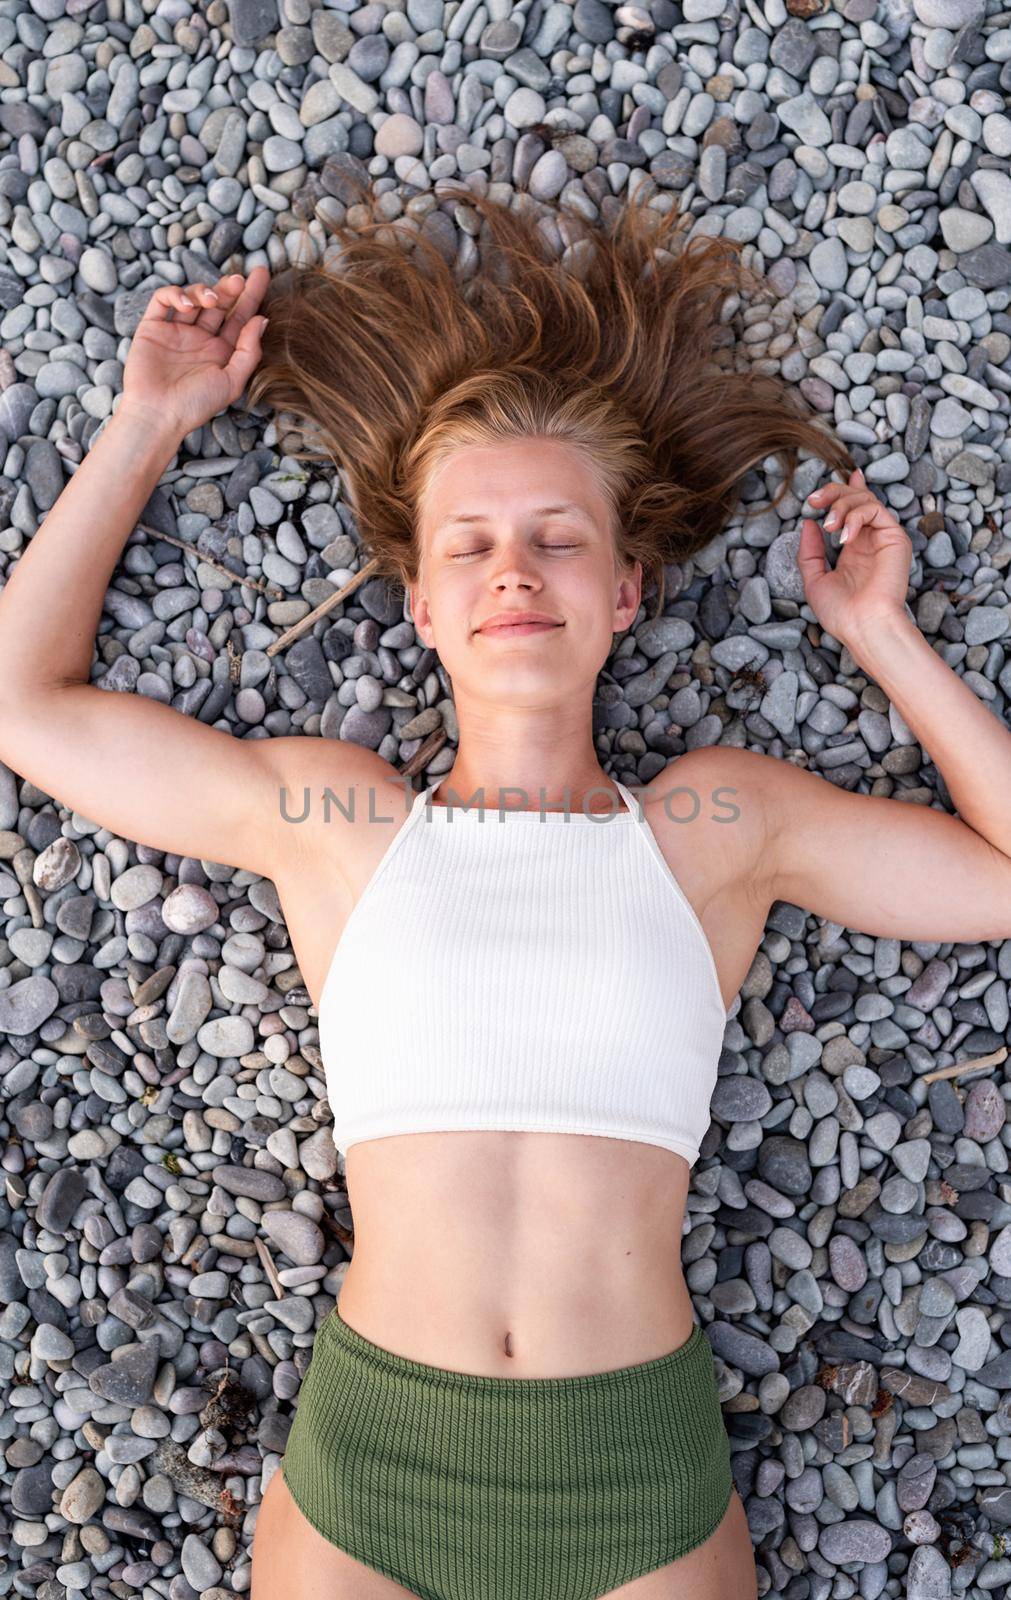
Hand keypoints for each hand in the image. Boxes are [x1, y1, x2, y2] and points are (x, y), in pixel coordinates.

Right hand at [120, 266, 270, 441]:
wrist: (158, 415)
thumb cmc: (196, 405)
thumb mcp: (231, 381)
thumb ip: (248, 351)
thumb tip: (261, 319)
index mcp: (221, 352)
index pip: (239, 317)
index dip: (252, 295)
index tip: (263, 273)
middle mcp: (200, 339)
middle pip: (218, 303)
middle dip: (230, 288)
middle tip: (240, 280)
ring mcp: (176, 332)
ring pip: (193, 297)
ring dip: (204, 291)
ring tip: (211, 301)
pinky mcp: (153, 328)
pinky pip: (162, 300)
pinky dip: (175, 295)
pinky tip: (187, 305)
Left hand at [796, 468, 912, 645]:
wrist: (862, 626)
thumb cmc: (841, 612)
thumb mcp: (814, 579)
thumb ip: (810, 551)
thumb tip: (808, 523)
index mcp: (853, 549)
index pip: (852, 511)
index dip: (844, 492)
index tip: (829, 485)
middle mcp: (870, 541)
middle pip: (857, 499)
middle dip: (833, 493)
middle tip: (814, 502)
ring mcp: (883, 538)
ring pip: (866, 500)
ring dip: (841, 504)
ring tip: (829, 525)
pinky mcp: (895, 538)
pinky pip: (875, 510)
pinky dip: (855, 516)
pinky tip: (844, 537)